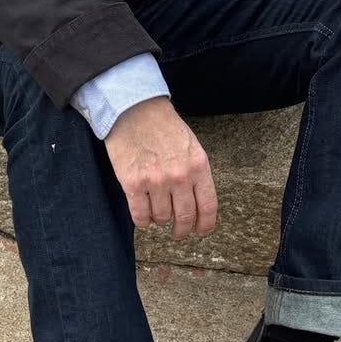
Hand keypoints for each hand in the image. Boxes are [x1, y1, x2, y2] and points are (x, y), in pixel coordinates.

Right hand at [104, 97, 217, 239]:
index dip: (205, 225)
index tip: (201, 231)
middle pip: (185, 217)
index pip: (208, 206)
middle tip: (178, 232)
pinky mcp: (133, 183)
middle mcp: (180, 176)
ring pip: (161, 218)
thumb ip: (196, 173)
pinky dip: (142, 221)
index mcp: (198, 166)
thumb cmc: (163, 126)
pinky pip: (140, 216)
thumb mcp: (191, 146)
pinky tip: (143, 216)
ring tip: (156, 210)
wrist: (134, 109)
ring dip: (159, 219)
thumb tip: (197, 201)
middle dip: (181, 229)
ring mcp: (156, 181)